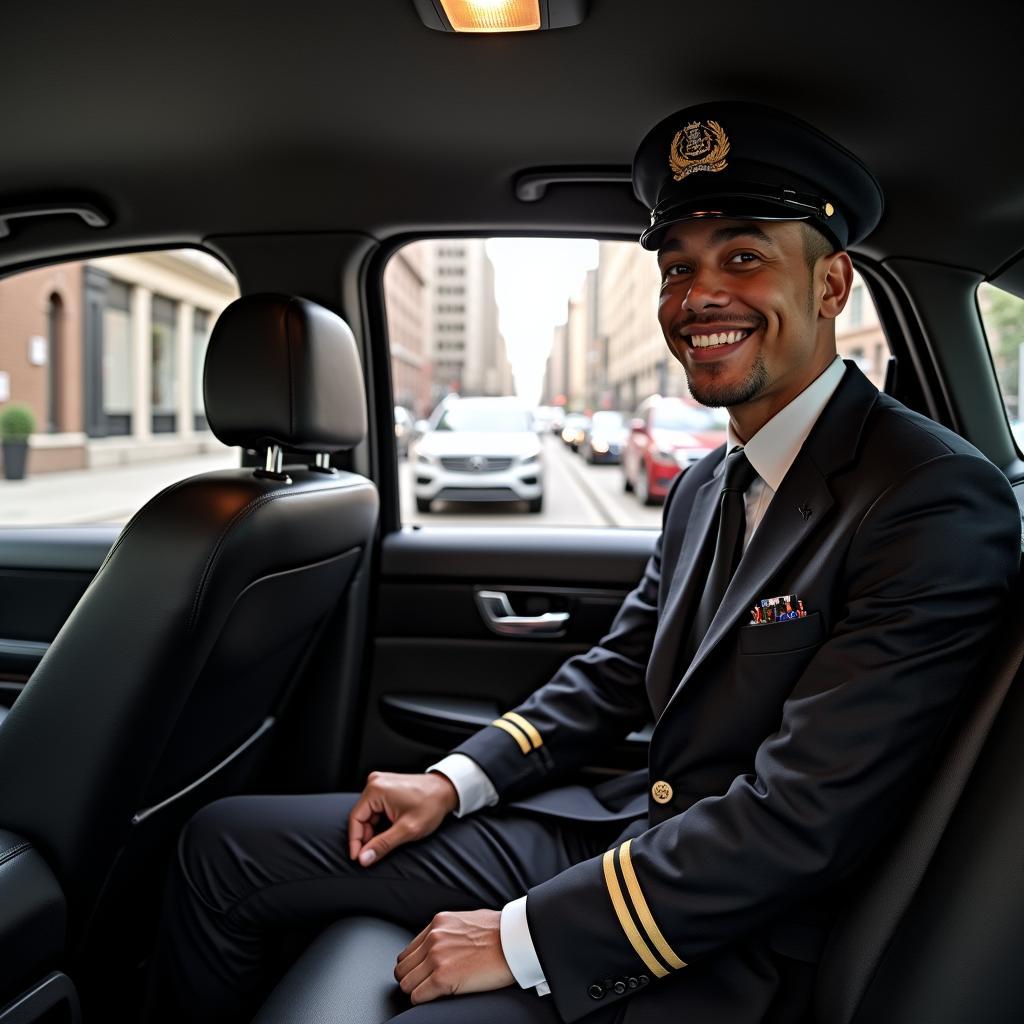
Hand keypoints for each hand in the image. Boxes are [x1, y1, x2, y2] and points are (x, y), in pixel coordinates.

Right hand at [348, 771, 458, 865]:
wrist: (446, 790)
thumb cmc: (430, 805)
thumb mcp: (407, 830)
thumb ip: (383, 845)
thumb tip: (363, 858)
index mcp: (376, 790)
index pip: (355, 819)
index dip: (355, 842)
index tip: (357, 858)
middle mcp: (375, 783)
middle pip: (361, 816)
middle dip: (365, 837)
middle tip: (371, 855)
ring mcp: (381, 783)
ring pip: (368, 814)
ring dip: (373, 831)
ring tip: (384, 843)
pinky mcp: (386, 787)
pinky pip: (375, 808)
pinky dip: (379, 823)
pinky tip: (387, 832)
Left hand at [394, 909, 513, 1003]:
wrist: (515, 940)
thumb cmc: (499, 932)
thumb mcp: (467, 921)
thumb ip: (450, 930)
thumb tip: (444, 943)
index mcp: (438, 923)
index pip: (409, 951)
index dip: (415, 966)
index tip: (423, 974)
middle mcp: (433, 937)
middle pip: (403, 968)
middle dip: (413, 979)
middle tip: (426, 986)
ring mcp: (436, 957)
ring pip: (406, 983)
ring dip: (417, 990)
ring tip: (433, 993)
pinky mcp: (442, 978)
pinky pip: (417, 996)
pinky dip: (424, 1000)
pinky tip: (438, 997)